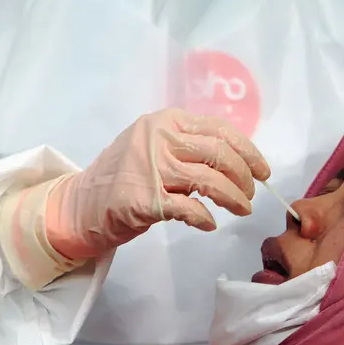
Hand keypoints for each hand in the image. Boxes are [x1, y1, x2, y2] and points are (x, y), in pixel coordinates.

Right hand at [45, 109, 270, 259]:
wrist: (81, 203)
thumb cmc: (123, 176)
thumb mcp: (154, 145)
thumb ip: (188, 145)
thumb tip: (236, 160)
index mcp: (167, 121)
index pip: (221, 131)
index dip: (249, 152)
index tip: (262, 171)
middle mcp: (160, 138)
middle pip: (220, 155)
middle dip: (244, 178)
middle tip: (250, 195)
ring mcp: (151, 168)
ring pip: (211, 181)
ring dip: (234, 198)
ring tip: (241, 209)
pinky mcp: (145, 199)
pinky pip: (190, 209)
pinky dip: (205, 218)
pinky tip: (209, 223)